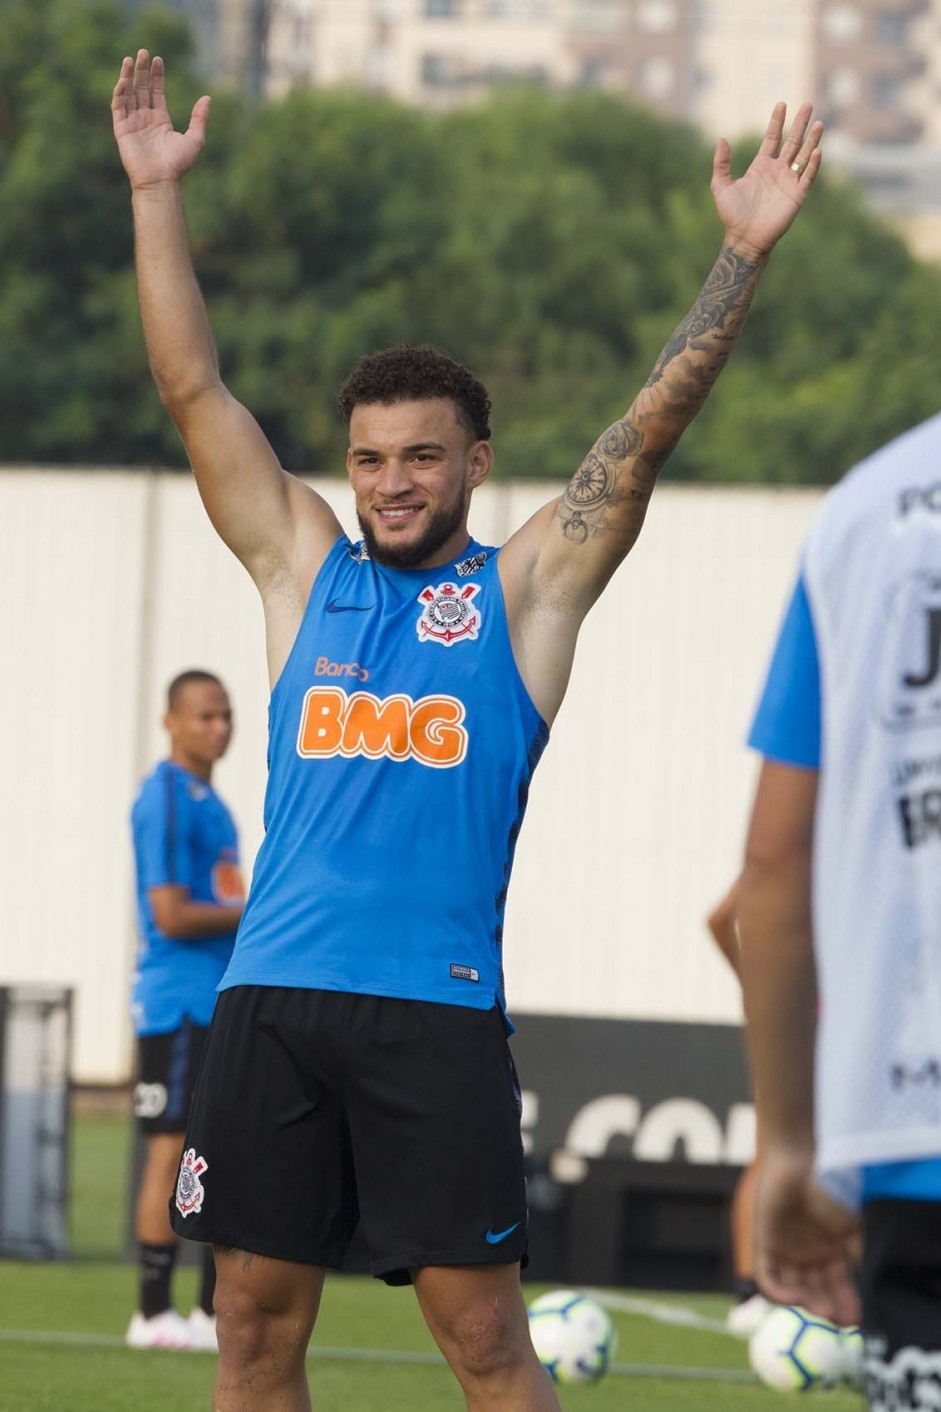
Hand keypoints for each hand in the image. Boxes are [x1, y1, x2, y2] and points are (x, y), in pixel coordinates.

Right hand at [111, 50, 209, 188]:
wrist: (161, 180)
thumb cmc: (178, 164)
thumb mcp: (195, 139)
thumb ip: (199, 118)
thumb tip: (207, 98)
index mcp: (161, 120)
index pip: (156, 92)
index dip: (157, 76)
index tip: (159, 60)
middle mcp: (145, 119)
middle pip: (142, 88)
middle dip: (142, 70)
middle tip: (143, 52)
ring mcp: (132, 122)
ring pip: (128, 93)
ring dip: (129, 76)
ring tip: (131, 58)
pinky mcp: (121, 128)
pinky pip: (118, 106)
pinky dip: (120, 92)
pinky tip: (124, 79)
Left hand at [711, 102, 822, 261]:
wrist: (744, 239)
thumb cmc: (732, 215)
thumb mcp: (721, 186)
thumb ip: (721, 163)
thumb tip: (720, 139)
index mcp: (761, 166)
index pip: (773, 138)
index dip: (777, 122)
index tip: (782, 104)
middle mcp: (778, 171)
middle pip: (792, 142)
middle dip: (800, 124)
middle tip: (808, 104)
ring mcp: (789, 182)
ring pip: (803, 155)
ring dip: (811, 140)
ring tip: (819, 123)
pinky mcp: (797, 195)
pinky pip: (807, 176)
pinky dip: (812, 164)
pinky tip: (815, 150)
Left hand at [754, 1150, 860, 1326]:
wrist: (799, 1162)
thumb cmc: (827, 1189)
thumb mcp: (850, 1224)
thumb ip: (855, 1252)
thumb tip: (861, 1281)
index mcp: (828, 1250)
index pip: (836, 1286)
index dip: (845, 1304)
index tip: (855, 1321)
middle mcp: (806, 1254)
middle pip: (815, 1292)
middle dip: (828, 1309)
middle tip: (840, 1321)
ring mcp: (785, 1250)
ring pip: (794, 1289)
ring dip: (808, 1304)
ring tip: (824, 1311)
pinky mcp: (764, 1243)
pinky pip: (768, 1277)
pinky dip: (780, 1293)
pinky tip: (798, 1298)